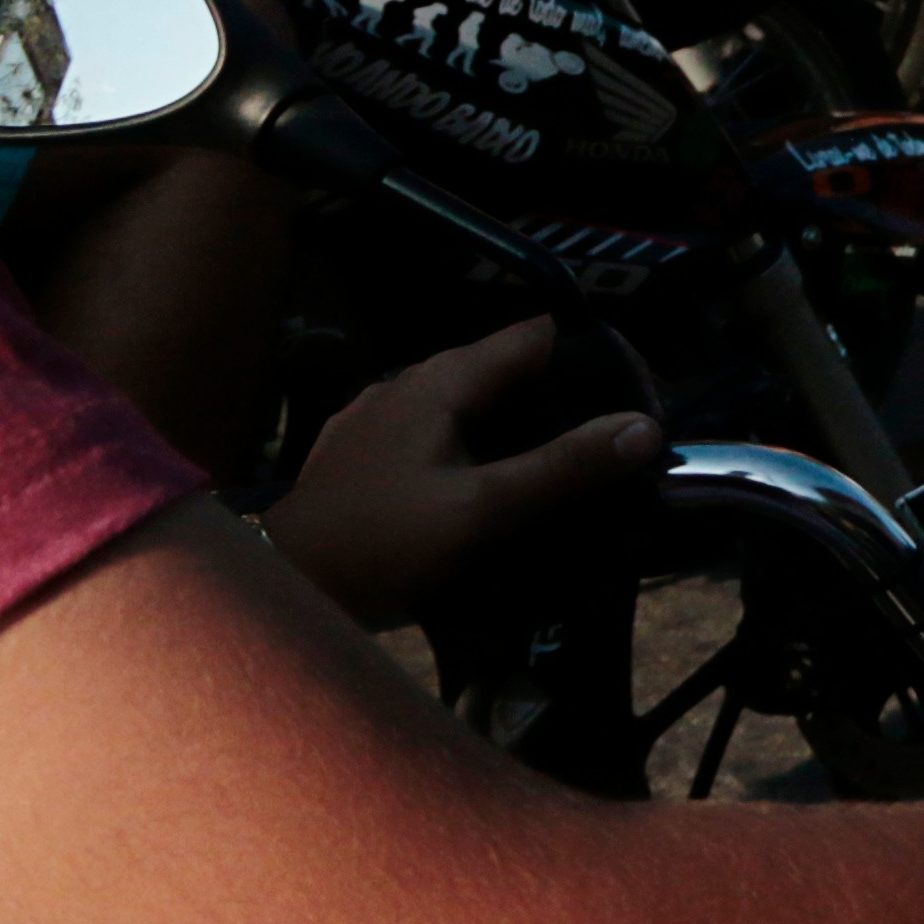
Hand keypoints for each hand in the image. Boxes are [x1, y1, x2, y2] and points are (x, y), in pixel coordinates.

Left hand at [253, 319, 662, 630]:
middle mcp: (406, 384)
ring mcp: (374, 420)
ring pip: (465, 406)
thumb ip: (562, 468)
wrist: (280, 589)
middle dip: (556, 397)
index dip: (590, 356)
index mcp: (440, 381)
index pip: (535, 335)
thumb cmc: (380, 544)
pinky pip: (432, 437)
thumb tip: (643, 428)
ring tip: (554, 470)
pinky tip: (482, 493)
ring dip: (511, 428)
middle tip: (604, 442)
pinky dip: (469, 452)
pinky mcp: (357, 458)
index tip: (633, 394)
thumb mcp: (481, 511)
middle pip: (502, 371)